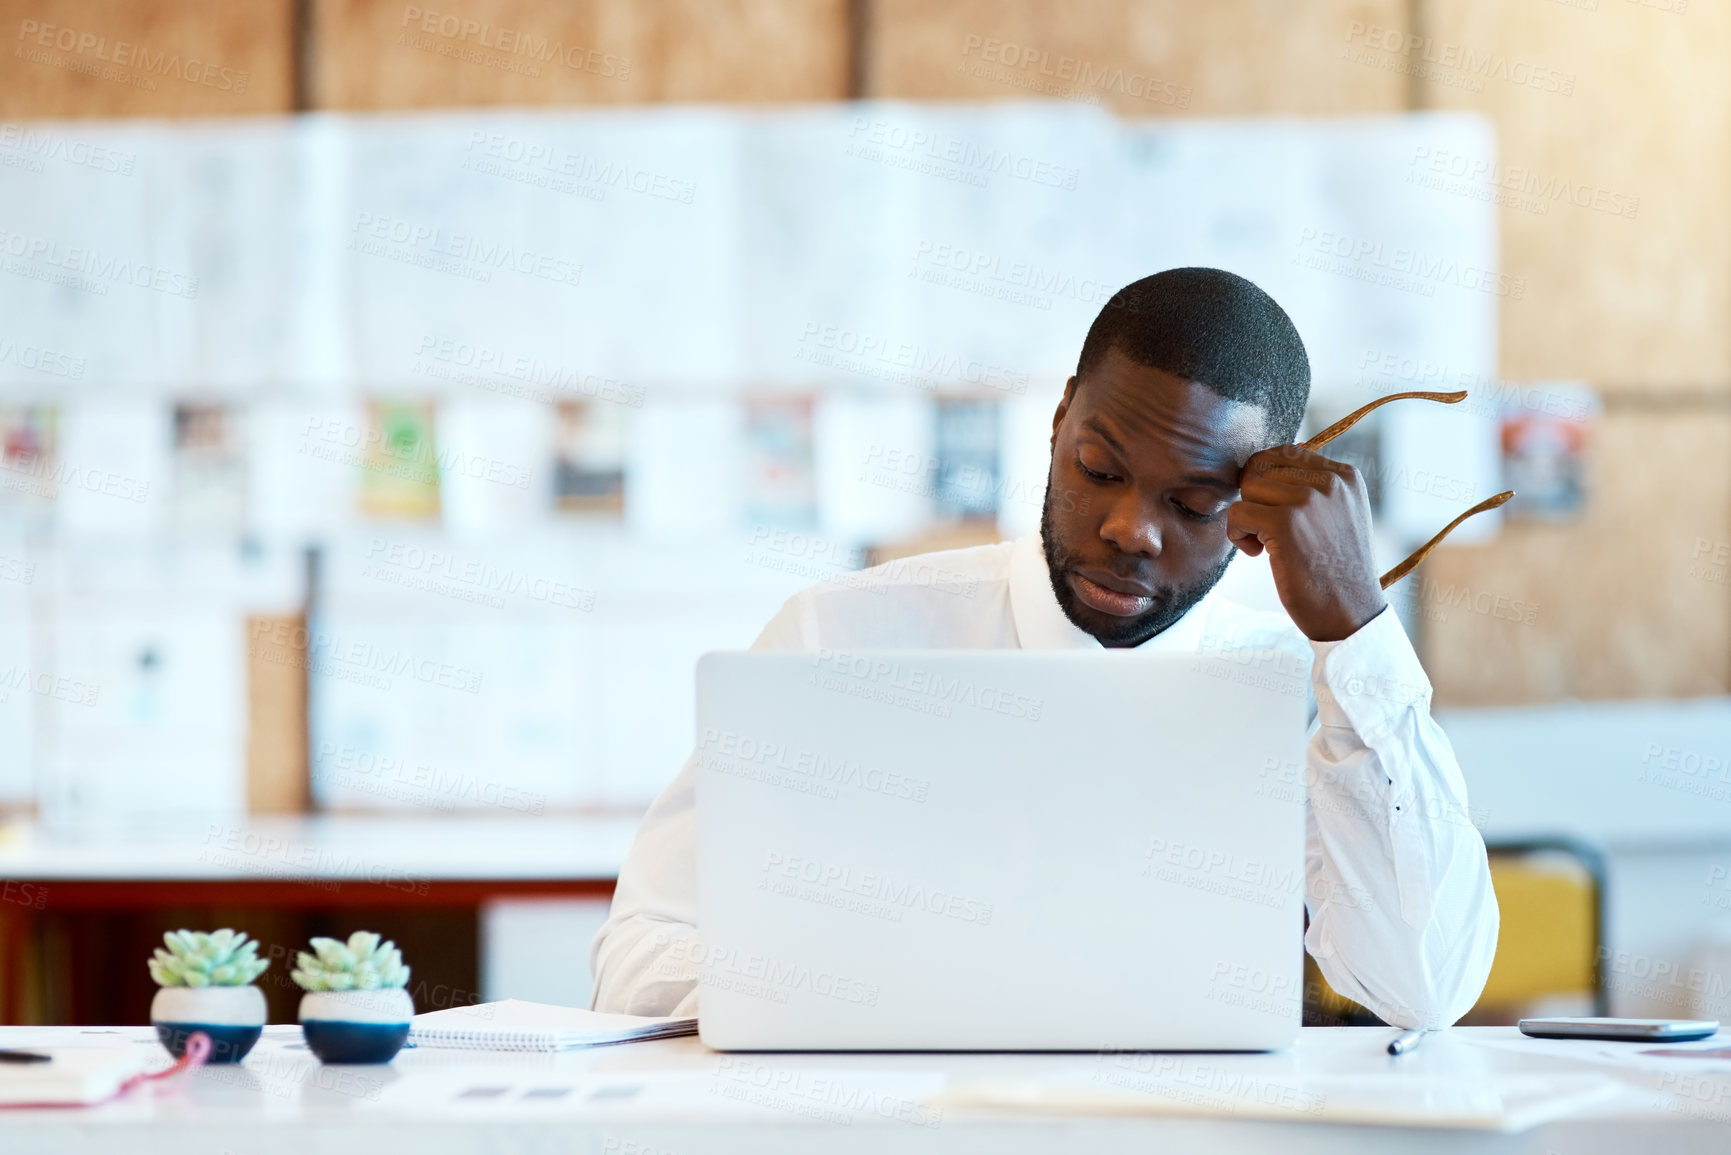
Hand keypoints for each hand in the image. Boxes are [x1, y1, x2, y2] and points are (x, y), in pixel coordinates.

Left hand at [1226, 445, 1386, 641]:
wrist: (1351, 613)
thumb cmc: (1336, 570)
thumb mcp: (1339, 516)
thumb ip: (1313, 488)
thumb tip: (1264, 465)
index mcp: (1345, 477)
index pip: (1285, 452)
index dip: (1266, 481)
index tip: (1274, 512)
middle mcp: (1330, 482)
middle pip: (1261, 468)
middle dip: (1255, 498)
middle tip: (1267, 528)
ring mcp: (1308, 500)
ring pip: (1248, 488)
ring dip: (1247, 517)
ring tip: (1267, 544)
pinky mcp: (1285, 523)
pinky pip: (1237, 513)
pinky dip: (1238, 535)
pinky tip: (1259, 554)